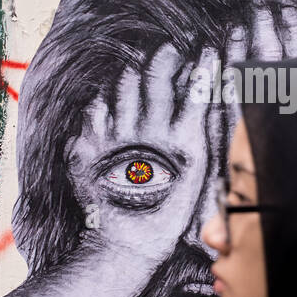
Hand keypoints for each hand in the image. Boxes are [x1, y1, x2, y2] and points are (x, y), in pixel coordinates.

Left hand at [65, 42, 219, 282]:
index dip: (204, 65)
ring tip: (138, 74)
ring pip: (125, 85)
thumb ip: (197, 132)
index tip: (207, 52)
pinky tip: (109, 106)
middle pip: (157, 76)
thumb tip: (200, 96)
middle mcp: (150, 130)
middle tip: (170, 52)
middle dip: (166, 57)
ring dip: (135, 75)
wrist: (126, 244)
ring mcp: (118, 134)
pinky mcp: (90, 145)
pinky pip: (95, 108)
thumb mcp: (194, 174)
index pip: (198, 88)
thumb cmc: (166, 215)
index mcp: (184, 140)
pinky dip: (103, 102)